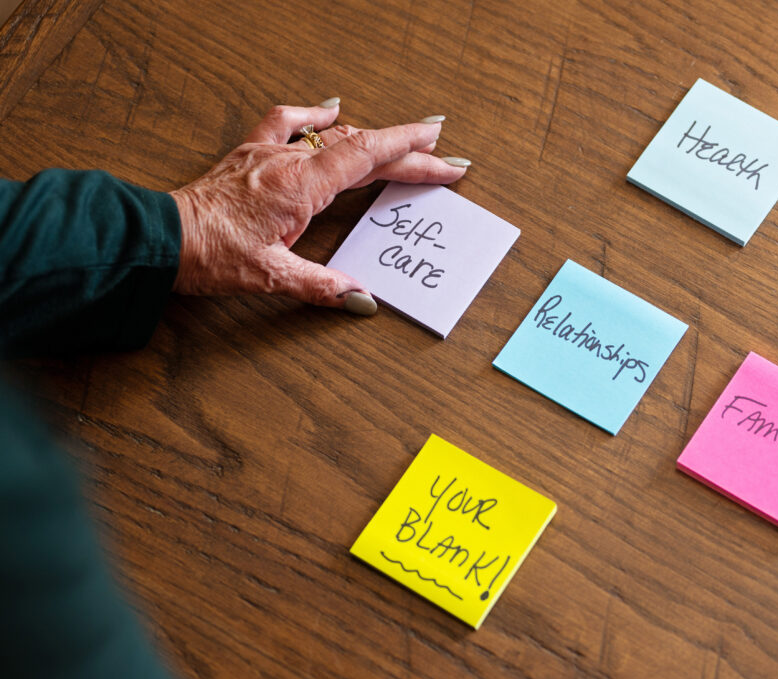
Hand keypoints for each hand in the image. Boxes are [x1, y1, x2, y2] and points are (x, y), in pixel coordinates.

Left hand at [170, 100, 469, 313]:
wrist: (160, 237)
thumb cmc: (208, 254)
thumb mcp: (271, 276)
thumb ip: (321, 286)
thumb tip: (360, 299)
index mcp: (301, 187)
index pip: (369, 158)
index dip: (411, 155)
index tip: (444, 156)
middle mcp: (289, 162)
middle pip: (361, 148)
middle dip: (407, 153)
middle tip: (443, 160)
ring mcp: (269, 154)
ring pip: (332, 135)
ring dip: (372, 137)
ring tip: (403, 142)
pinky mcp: (250, 155)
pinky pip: (286, 122)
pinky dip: (312, 113)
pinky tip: (328, 107)